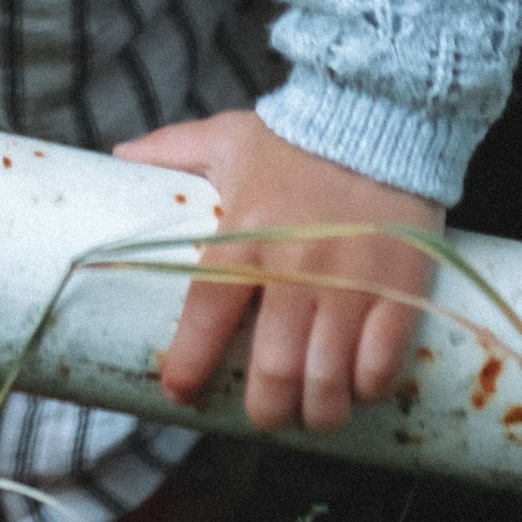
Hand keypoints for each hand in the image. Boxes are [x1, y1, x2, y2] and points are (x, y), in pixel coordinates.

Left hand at [113, 111, 443, 435]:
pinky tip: (360, 384)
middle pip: (274, 372)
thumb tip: (120, 155)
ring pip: (328, 382)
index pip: (206, 315)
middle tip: (266, 411)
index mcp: (246, 234)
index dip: (189, 365)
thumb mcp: (230, 137)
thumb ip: (175, 148)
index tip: (180, 392)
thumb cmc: (298, 135)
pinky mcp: (400, 288)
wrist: (381, 110)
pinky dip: (367, 387)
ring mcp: (352, 281)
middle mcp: (297, 265)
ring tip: (313, 410)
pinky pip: (380, 365)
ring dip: (318, 411)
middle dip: (267, 410)